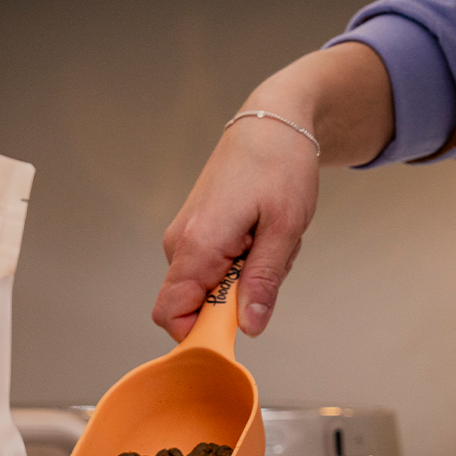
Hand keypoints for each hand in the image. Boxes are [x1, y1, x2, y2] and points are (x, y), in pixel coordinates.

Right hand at [154, 42, 393, 340]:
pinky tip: (262, 233)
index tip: (239, 325)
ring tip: (269, 238)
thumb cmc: (279, 164)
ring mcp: (185, 237)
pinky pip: (214, 268)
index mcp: (197, 245)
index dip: (201, 334)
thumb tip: (249, 327)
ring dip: (245, 278)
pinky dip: (242, 261)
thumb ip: (264, 282)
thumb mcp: (284, 229)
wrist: (272, 121)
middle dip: (237, 301)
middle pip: (194, 306)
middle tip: (270, 262)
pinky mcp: (195, 232)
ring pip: (210, 287)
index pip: (171, 316)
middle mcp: (180, 243)